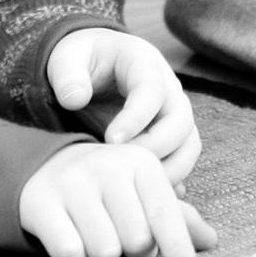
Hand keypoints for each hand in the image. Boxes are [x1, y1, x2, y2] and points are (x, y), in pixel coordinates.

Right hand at [19, 141, 216, 256]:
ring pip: (104, 253)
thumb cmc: (108, 188)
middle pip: (137, 242)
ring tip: (93, 235)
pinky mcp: (41, 203)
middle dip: (130, 252)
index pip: (165, 214)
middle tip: (118, 235)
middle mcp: (108, 166)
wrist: (46, 168)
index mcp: (140, 162)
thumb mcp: (142, 191)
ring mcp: (73, 182)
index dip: (178, 248)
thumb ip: (176, 217)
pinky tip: (71, 243)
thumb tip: (210, 241)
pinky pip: (71, 256)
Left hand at [47, 29, 200, 185]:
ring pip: (189, 145)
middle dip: (156, 148)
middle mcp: (168, 88)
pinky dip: (169, 179)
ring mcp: (172, 113)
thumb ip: (67, 76)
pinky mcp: (170, 137)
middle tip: (124, 168)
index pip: (152, 89)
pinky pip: (182, 160)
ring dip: (169, 169)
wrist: (90, 68)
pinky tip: (143, 196)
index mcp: (144, 62)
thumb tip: (74, 99)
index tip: (111, 140)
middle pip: (181, 120)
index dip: (136, 117)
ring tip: (134, 187)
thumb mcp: (66, 60)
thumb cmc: (80, 62)